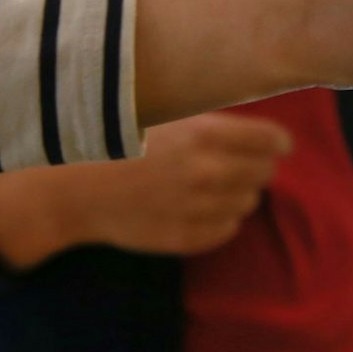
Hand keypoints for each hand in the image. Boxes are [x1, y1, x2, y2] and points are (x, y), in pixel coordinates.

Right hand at [0, 112, 288, 267]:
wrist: (73, 184)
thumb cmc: (115, 137)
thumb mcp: (163, 113)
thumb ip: (207, 118)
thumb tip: (251, 119)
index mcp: (204, 136)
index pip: (271, 142)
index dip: (278, 142)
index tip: (279, 143)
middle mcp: (207, 174)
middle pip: (264, 174)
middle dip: (259, 165)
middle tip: (245, 160)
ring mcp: (196, 210)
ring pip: (248, 203)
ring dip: (240, 191)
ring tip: (217, 182)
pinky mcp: (185, 238)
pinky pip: (226, 230)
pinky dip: (222, 218)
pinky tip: (203, 206)